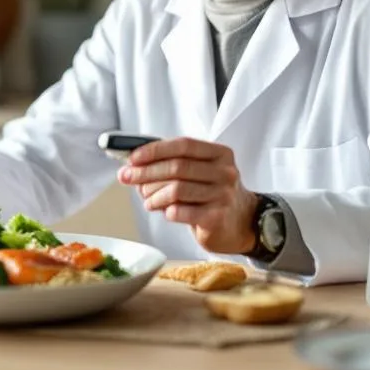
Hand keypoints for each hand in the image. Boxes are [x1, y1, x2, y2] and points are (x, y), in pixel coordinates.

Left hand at [116, 138, 259, 254]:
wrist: (242, 223)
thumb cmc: (212, 194)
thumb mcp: (199, 172)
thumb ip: (171, 164)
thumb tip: (131, 166)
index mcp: (220, 154)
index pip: (183, 145)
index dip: (155, 150)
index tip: (133, 158)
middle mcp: (225, 172)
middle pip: (177, 167)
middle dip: (145, 173)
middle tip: (127, 178)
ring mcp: (223, 195)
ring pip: (176, 190)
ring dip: (153, 195)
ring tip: (147, 200)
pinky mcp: (217, 218)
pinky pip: (181, 211)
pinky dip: (166, 211)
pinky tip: (165, 212)